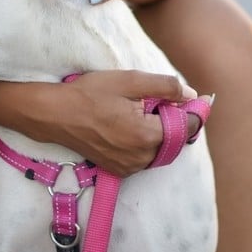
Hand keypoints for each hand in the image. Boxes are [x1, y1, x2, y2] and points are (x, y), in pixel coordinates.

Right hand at [31, 71, 205, 176]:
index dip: (193, 111)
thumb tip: (190, 95)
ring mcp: (130, 167)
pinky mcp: (119, 170)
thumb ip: (165, 87)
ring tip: (137, 112)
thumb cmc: (91, 94)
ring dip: (158, 132)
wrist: (56, 115)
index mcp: (147, 135)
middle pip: (175, 139)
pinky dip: (144, 142)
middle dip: (173, 120)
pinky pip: (144, 157)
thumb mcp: (130, 81)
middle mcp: (142, 157)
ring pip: (160, 149)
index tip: (195, 99)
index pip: (187, 127)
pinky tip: (127, 126)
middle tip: (157, 101)